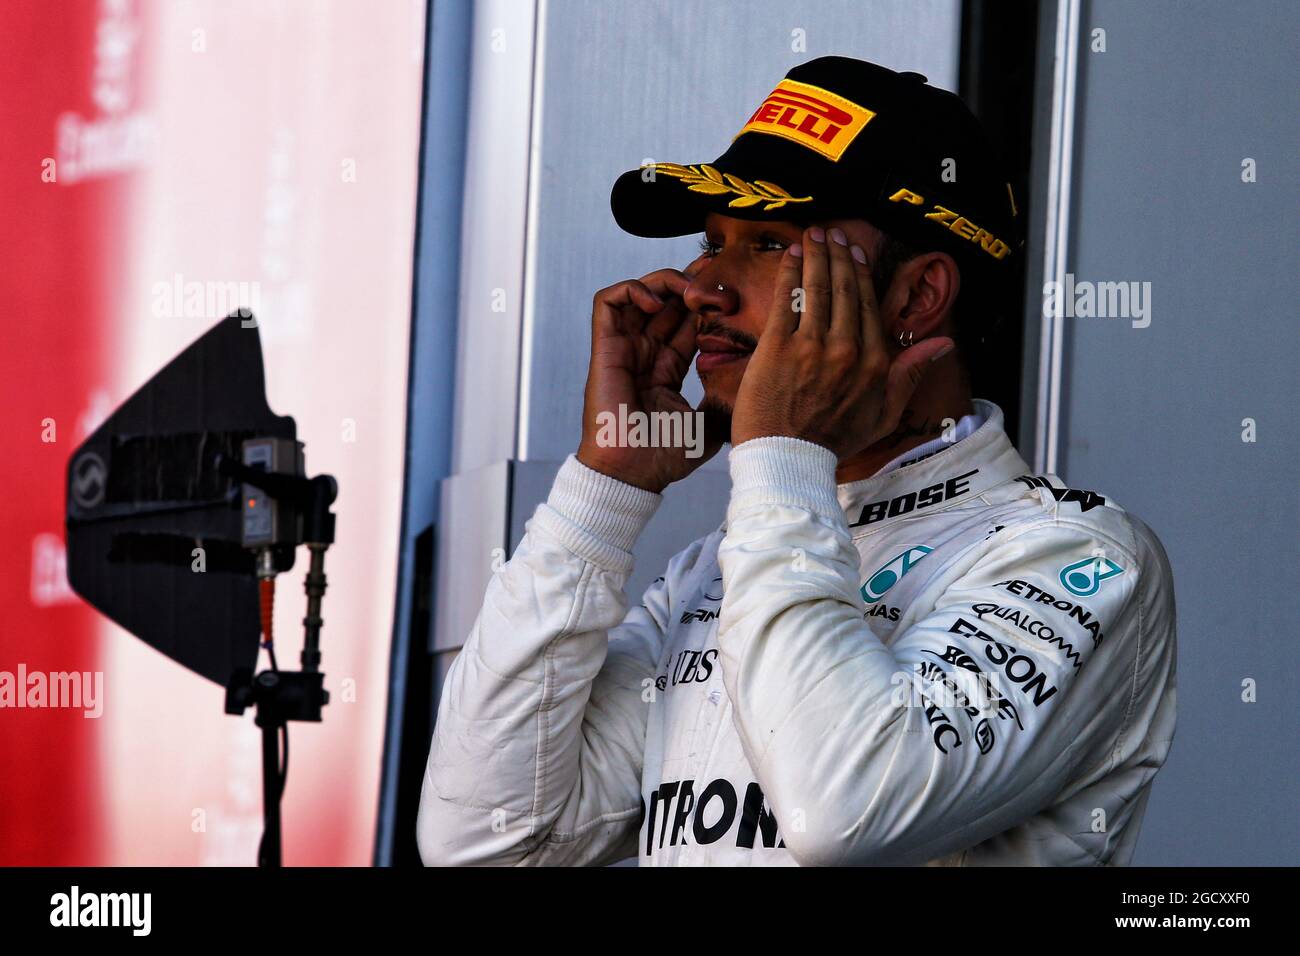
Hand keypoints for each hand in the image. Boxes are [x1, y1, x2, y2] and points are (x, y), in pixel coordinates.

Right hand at [576, 268, 721, 492]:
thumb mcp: (710, 424)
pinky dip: (632, 290)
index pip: (686, 323)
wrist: (633, 473)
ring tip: (688, 289)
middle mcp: (644, 356)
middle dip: (691, 284)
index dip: (706, 305)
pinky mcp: (605, 348)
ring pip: (638, 294)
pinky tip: (658, 302)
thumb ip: (726, 401)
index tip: (732, 297)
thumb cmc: (664, 457)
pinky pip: (608, 302)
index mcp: (665, 371)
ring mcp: (623, 350)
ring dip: (664, 281)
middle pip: (665, 303)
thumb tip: (757, 385)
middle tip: (716, 280)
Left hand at [731, 226, 952, 458]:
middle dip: (839, 256)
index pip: (869, 306)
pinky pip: (786, 300)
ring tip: (813, 235)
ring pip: (818, 289)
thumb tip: (944, 344)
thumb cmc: (832, 442)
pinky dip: (789, 273)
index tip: (855, 252)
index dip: (861, 274)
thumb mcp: (884, 415)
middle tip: (833, 233)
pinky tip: (791, 255)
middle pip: (845, 290)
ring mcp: (811, 347)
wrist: (788, 462)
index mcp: (873, 363)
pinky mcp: (778, 348)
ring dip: (816, 256)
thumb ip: (910, 374)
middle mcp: (846, 350)